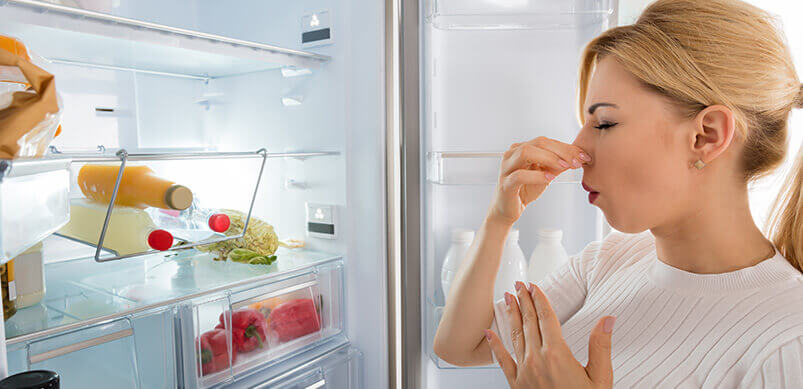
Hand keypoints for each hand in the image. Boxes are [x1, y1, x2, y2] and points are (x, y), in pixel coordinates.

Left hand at [485, 281, 614, 388]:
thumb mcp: (600, 378)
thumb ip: (601, 346)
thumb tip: (607, 319)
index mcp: (557, 355)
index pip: (546, 318)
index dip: (539, 299)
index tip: (534, 286)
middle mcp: (536, 360)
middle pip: (529, 323)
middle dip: (523, 301)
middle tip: (519, 285)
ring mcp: (524, 373)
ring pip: (515, 336)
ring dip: (510, 315)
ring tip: (507, 298)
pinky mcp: (516, 385)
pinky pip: (502, 360)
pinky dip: (494, 345)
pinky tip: (488, 332)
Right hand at [488, 137, 590, 225]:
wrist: (508, 210)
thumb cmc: (524, 190)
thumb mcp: (546, 174)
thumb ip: (559, 165)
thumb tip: (578, 157)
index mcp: (522, 148)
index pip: (546, 141)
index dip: (566, 147)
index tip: (583, 156)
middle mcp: (512, 154)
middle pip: (538, 143)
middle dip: (561, 151)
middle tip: (577, 161)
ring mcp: (507, 168)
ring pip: (526, 153)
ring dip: (549, 158)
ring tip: (563, 167)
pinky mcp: (505, 183)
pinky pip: (519, 175)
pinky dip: (536, 175)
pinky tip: (549, 178)